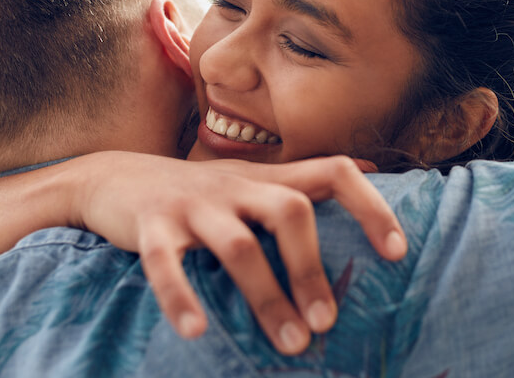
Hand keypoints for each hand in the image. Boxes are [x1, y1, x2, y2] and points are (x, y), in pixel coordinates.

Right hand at [65, 152, 406, 353]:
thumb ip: (307, 180)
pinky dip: (180, 297)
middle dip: (312, 269)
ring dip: (266, 296)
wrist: (115, 177)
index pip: (334, 170)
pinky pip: (165, 263)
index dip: (371, 206)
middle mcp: (237, 186)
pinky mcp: (151, 227)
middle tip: (326, 323)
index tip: (397, 252)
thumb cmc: (203, 194)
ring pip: (238, 246)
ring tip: (289, 345)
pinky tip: (197, 331)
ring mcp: (194, 205)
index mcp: (268, 179)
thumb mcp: (256, 181)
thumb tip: (372, 168)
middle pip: (290, 211)